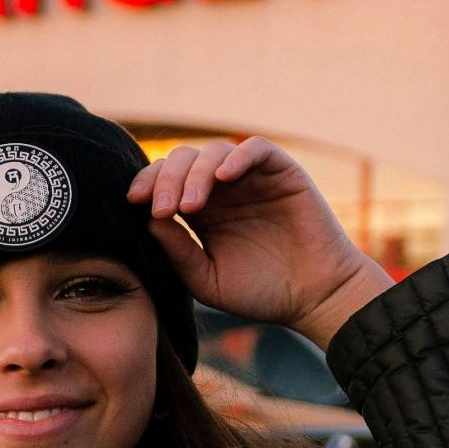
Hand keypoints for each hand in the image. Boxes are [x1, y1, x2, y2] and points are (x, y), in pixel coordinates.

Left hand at [127, 137, 392, 347]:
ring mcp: (252, 178)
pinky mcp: (282, 173)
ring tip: (190, 206)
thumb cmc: (261, 293)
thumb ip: (178, 252)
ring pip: (213, 152)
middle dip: (165, 179)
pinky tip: (223, 178)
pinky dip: (236, 157)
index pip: (165, 182)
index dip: (147, 184)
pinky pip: (256, 148)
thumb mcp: (207, 280)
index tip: (133, 203)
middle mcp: (223, 190)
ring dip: (195, 173)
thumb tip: (147, 220)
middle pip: (183, 161)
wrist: (315, 298)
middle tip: (162, 208)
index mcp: (201, 212)